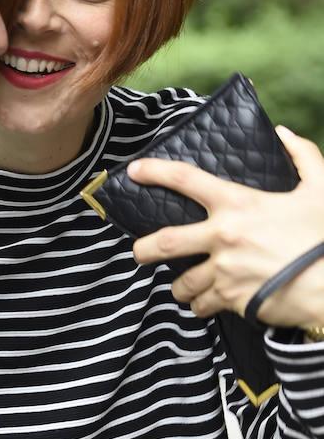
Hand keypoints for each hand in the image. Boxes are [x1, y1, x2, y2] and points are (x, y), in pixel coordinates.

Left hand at [129, 127, 323, 327]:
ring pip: (182, 282)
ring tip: (182, 287)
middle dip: (143, 249)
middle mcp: (223, 236)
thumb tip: (283, 132)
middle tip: (137, 253)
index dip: (156, 171)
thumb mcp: (321, 188)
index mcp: (238, 203)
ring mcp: (224, 270)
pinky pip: (203, 304)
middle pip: (165, 243)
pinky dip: (200, 305)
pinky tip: (204, 304)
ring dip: (179, 286)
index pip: (186, 179)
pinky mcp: (232, 298)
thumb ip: (302, 155)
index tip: (134, 171)